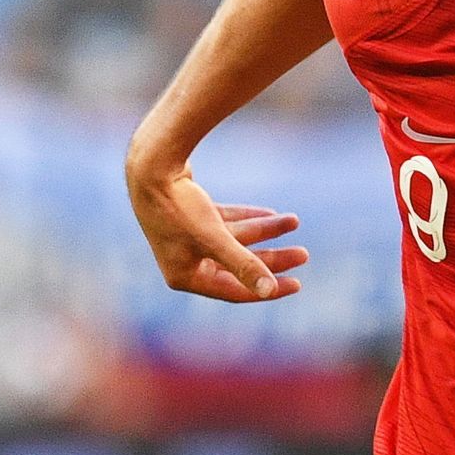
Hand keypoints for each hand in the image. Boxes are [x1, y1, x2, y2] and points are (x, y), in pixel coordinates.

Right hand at [126, 157, 307, 302]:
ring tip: (293, 221)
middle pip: (238, 265)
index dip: (266, 289)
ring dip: (265, 231)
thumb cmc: (178, 205)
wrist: (150, 163)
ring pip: (235, 240)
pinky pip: (226, 222)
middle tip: (304, 254)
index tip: (297, 284)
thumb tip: (270, 291)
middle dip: (272, 258)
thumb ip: (243, 265)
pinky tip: (272, 214)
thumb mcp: (214, 238)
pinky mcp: (189, 214)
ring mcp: (186, 238)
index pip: (234, 290)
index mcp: (184, 276)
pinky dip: (248, 218)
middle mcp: (184, 261)